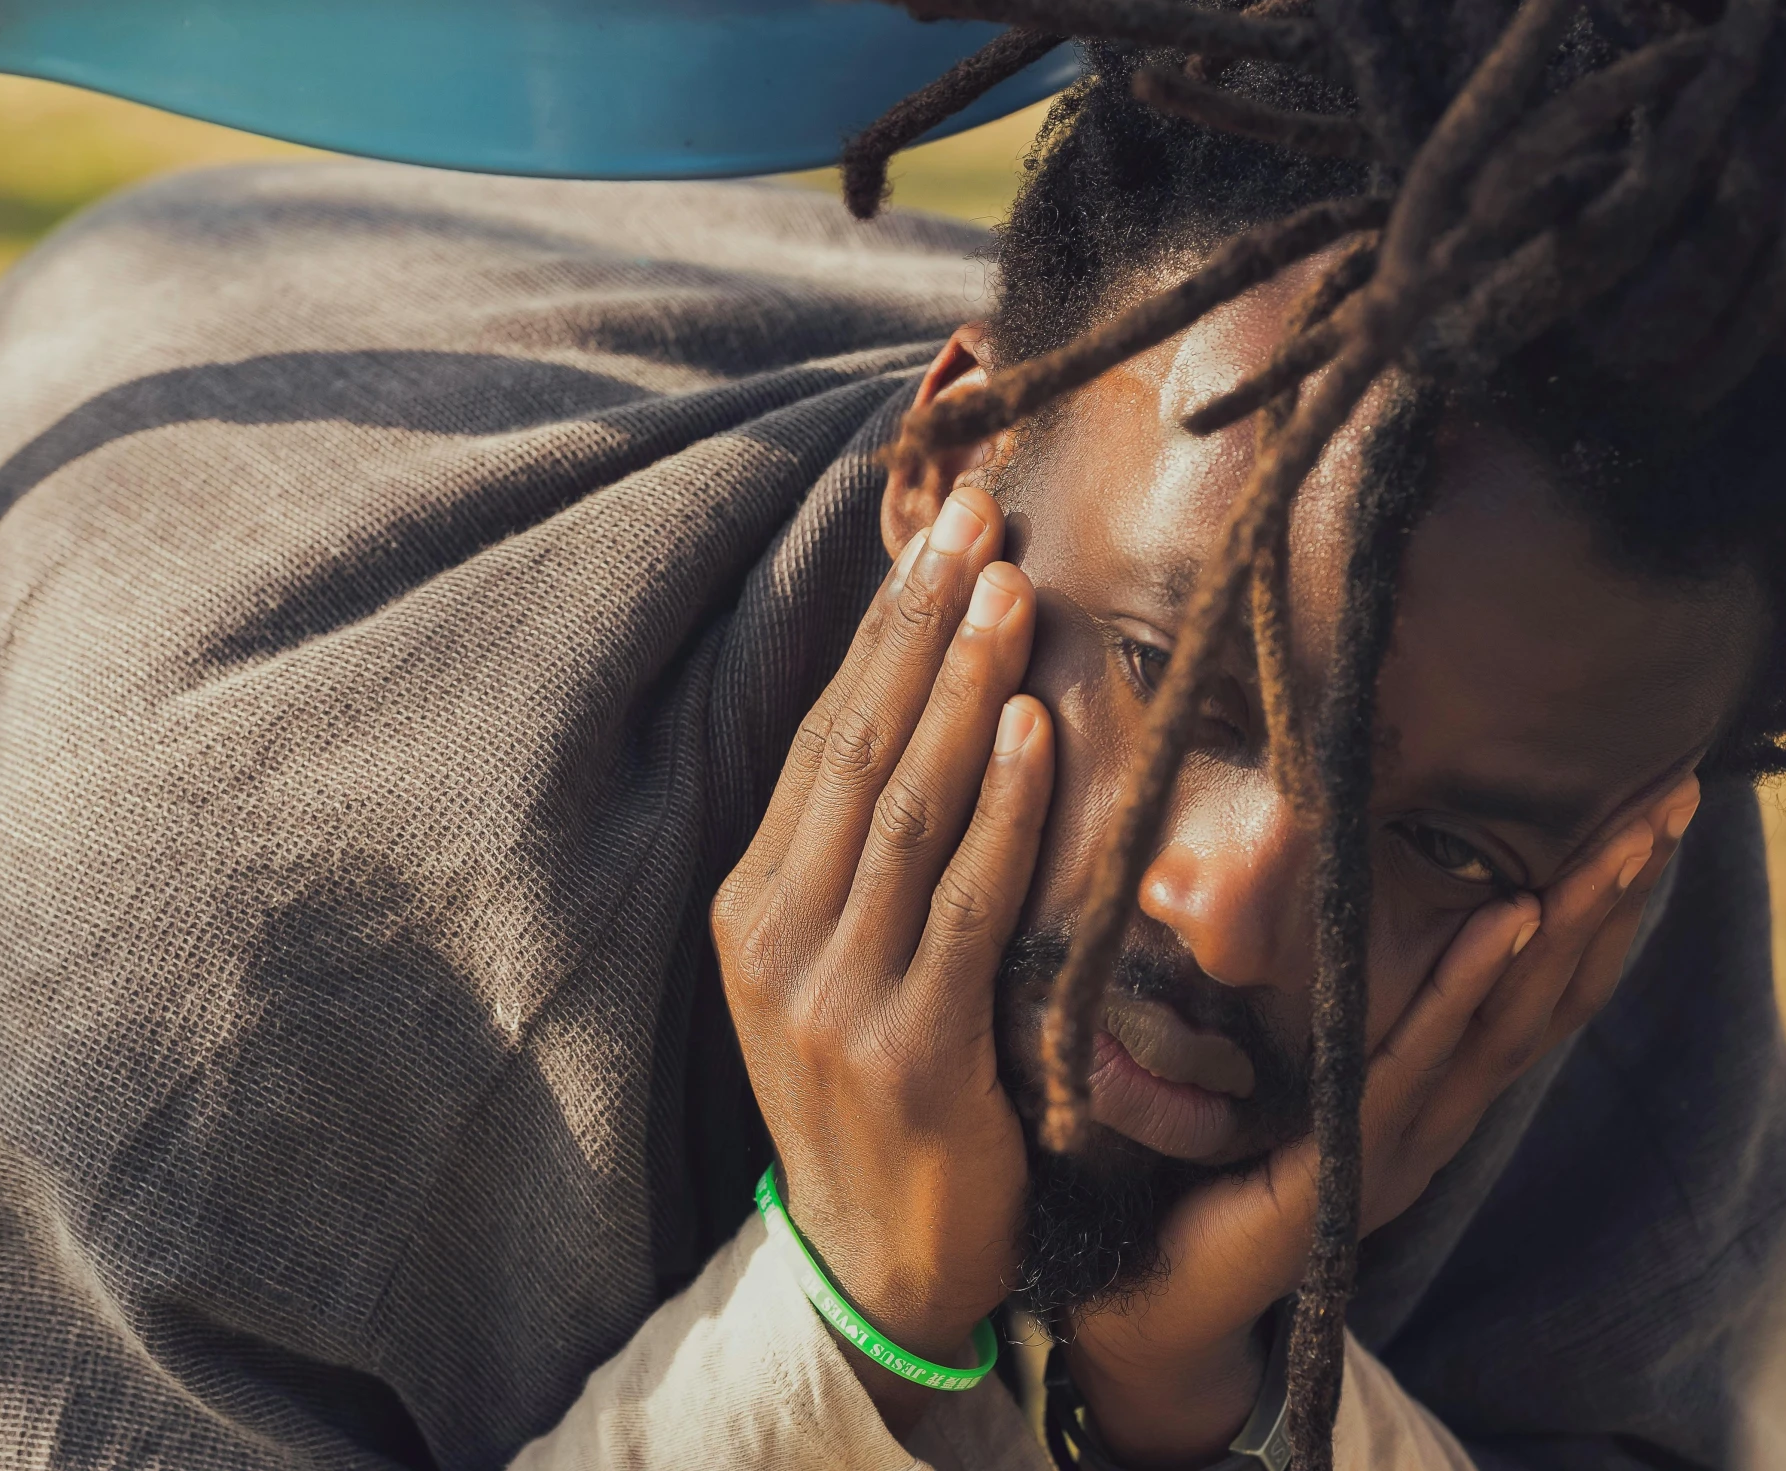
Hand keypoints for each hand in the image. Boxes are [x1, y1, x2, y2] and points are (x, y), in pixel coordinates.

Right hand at [711, 488, 1053, 1428]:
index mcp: (754, 908)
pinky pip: (963, 906)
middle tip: (976, 517)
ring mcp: (830, 994)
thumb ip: (862, 863)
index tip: (939, 531)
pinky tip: (1031, 731)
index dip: (882, 631)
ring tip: (1008, 590)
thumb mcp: (831, 974)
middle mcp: (776, 937)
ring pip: (904, 811)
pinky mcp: (904, 1049)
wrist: (874, 1269)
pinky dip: (1001, 812)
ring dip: (960, 690)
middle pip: (855, 750)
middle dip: (916, 625)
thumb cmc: (875, 1103)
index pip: (824, 741)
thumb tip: (930, 720)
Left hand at [1066, 775, 1704, 1467]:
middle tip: (1675, 802)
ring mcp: (1408, 1144)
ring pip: (1511, 1019)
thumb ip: (1341, 1009)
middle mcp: (1443, 1119)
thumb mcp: (1297, 1075)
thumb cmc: (1216, 1178)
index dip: (1599, 910)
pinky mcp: (1354, 1159)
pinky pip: (1418, 1058)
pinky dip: (1467, 985)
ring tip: (1623, 844)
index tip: (1647, 819)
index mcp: (1436, 1097)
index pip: (1542, 992)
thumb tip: (1341, 888)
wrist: (1165, 1301)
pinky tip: (1512, 919)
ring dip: (1571, 923)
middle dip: (1616, 897)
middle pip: (1553, 995)